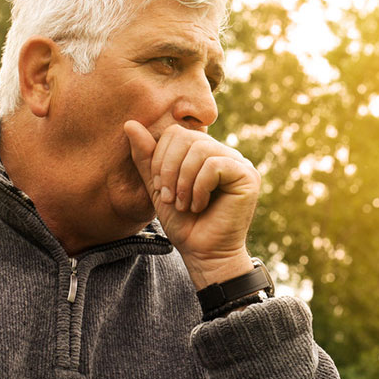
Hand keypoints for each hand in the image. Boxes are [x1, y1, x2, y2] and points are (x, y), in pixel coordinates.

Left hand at [124, 121, 258, 288]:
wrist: (203, 254)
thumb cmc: (184, 224)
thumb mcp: (158, 188)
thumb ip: (146, 157)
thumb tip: (130, 123)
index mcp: (205, 153)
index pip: (177, 133)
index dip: (160, 157)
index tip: (160, 188)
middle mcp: (224, 153)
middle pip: (187, 137)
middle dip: (169, 169)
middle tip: (170, 198)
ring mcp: (239, 163)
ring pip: (200, 150)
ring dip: (184, 181)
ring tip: (184, 205)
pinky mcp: (248, 176)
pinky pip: (215, 165)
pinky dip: (199, 188)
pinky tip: (200, 205)